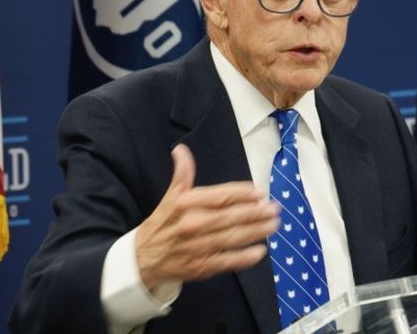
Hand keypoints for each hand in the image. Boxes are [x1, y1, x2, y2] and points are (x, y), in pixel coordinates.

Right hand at [135, 144, 279, 291]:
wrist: (142, 258)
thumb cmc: (163, 223)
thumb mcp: (170, 196)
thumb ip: (181, 174)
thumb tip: (180, 149)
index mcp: (184, 205)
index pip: (220, 196)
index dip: (242, 193)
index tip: (260, 192)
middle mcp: (190, 225)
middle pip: (230, 217)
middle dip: (256, 212)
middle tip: (275, 208)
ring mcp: (196, 247)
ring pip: (232, 238)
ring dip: (256, 231)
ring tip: (274, 224)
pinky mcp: (199, 267)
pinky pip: (226, 261)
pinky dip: (244, 258)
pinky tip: (260, 251)